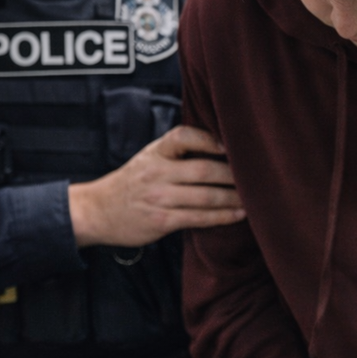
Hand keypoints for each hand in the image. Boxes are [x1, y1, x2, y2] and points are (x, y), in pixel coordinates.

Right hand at [69, 125, 244, 246]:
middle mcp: (157, 172)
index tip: (231, 145)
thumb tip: (223, 145)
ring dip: (234, 197)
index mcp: (156, 152)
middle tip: (258, 175)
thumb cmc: (134, 182)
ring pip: (206, 196)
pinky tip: (240, 214)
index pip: (183, 136)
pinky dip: (223, 216)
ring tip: (255, 197)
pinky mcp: (162, 221)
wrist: (98, 210)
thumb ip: (179, 151)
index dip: (209, 138)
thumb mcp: (150, 157)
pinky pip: (199, 218)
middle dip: (234, 174)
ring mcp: (159, 198)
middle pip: (203, 169)